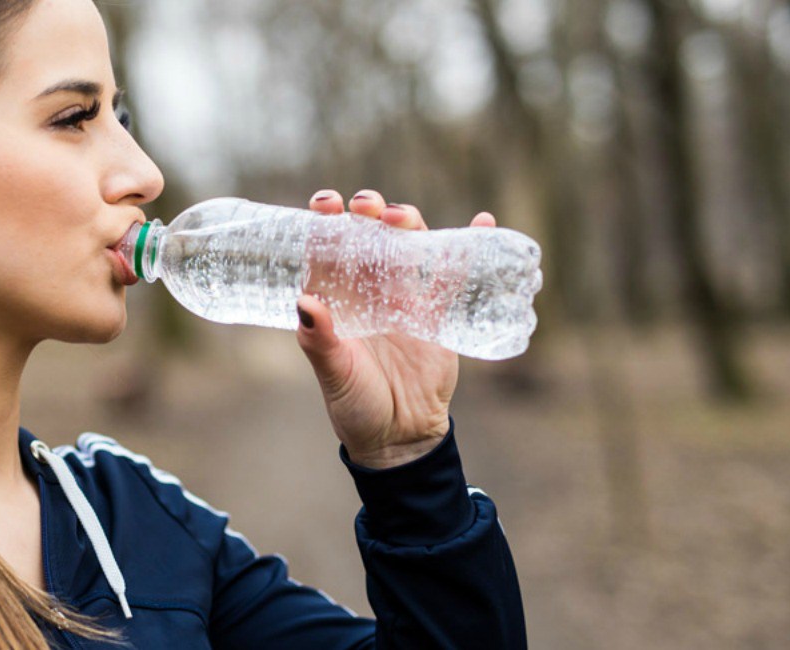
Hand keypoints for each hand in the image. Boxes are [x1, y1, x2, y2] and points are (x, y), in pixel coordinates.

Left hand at [295, 189, 497, 468]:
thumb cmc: (355, 405)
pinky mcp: (437, 313)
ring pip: (407, 246)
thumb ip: (320, 342)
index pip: (327, 250)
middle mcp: (368, 291)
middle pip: (368, 238)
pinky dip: (467, 246)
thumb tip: (306, 303)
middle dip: (367, 213)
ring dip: (406, 222)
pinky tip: (483, 220)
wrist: (399, 437)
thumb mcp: (334, 374)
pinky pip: (453, 274)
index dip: (325, 222)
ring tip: (400, 215)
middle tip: (366, 206)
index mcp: (336, 300)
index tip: (325, 203)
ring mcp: (404, 298)